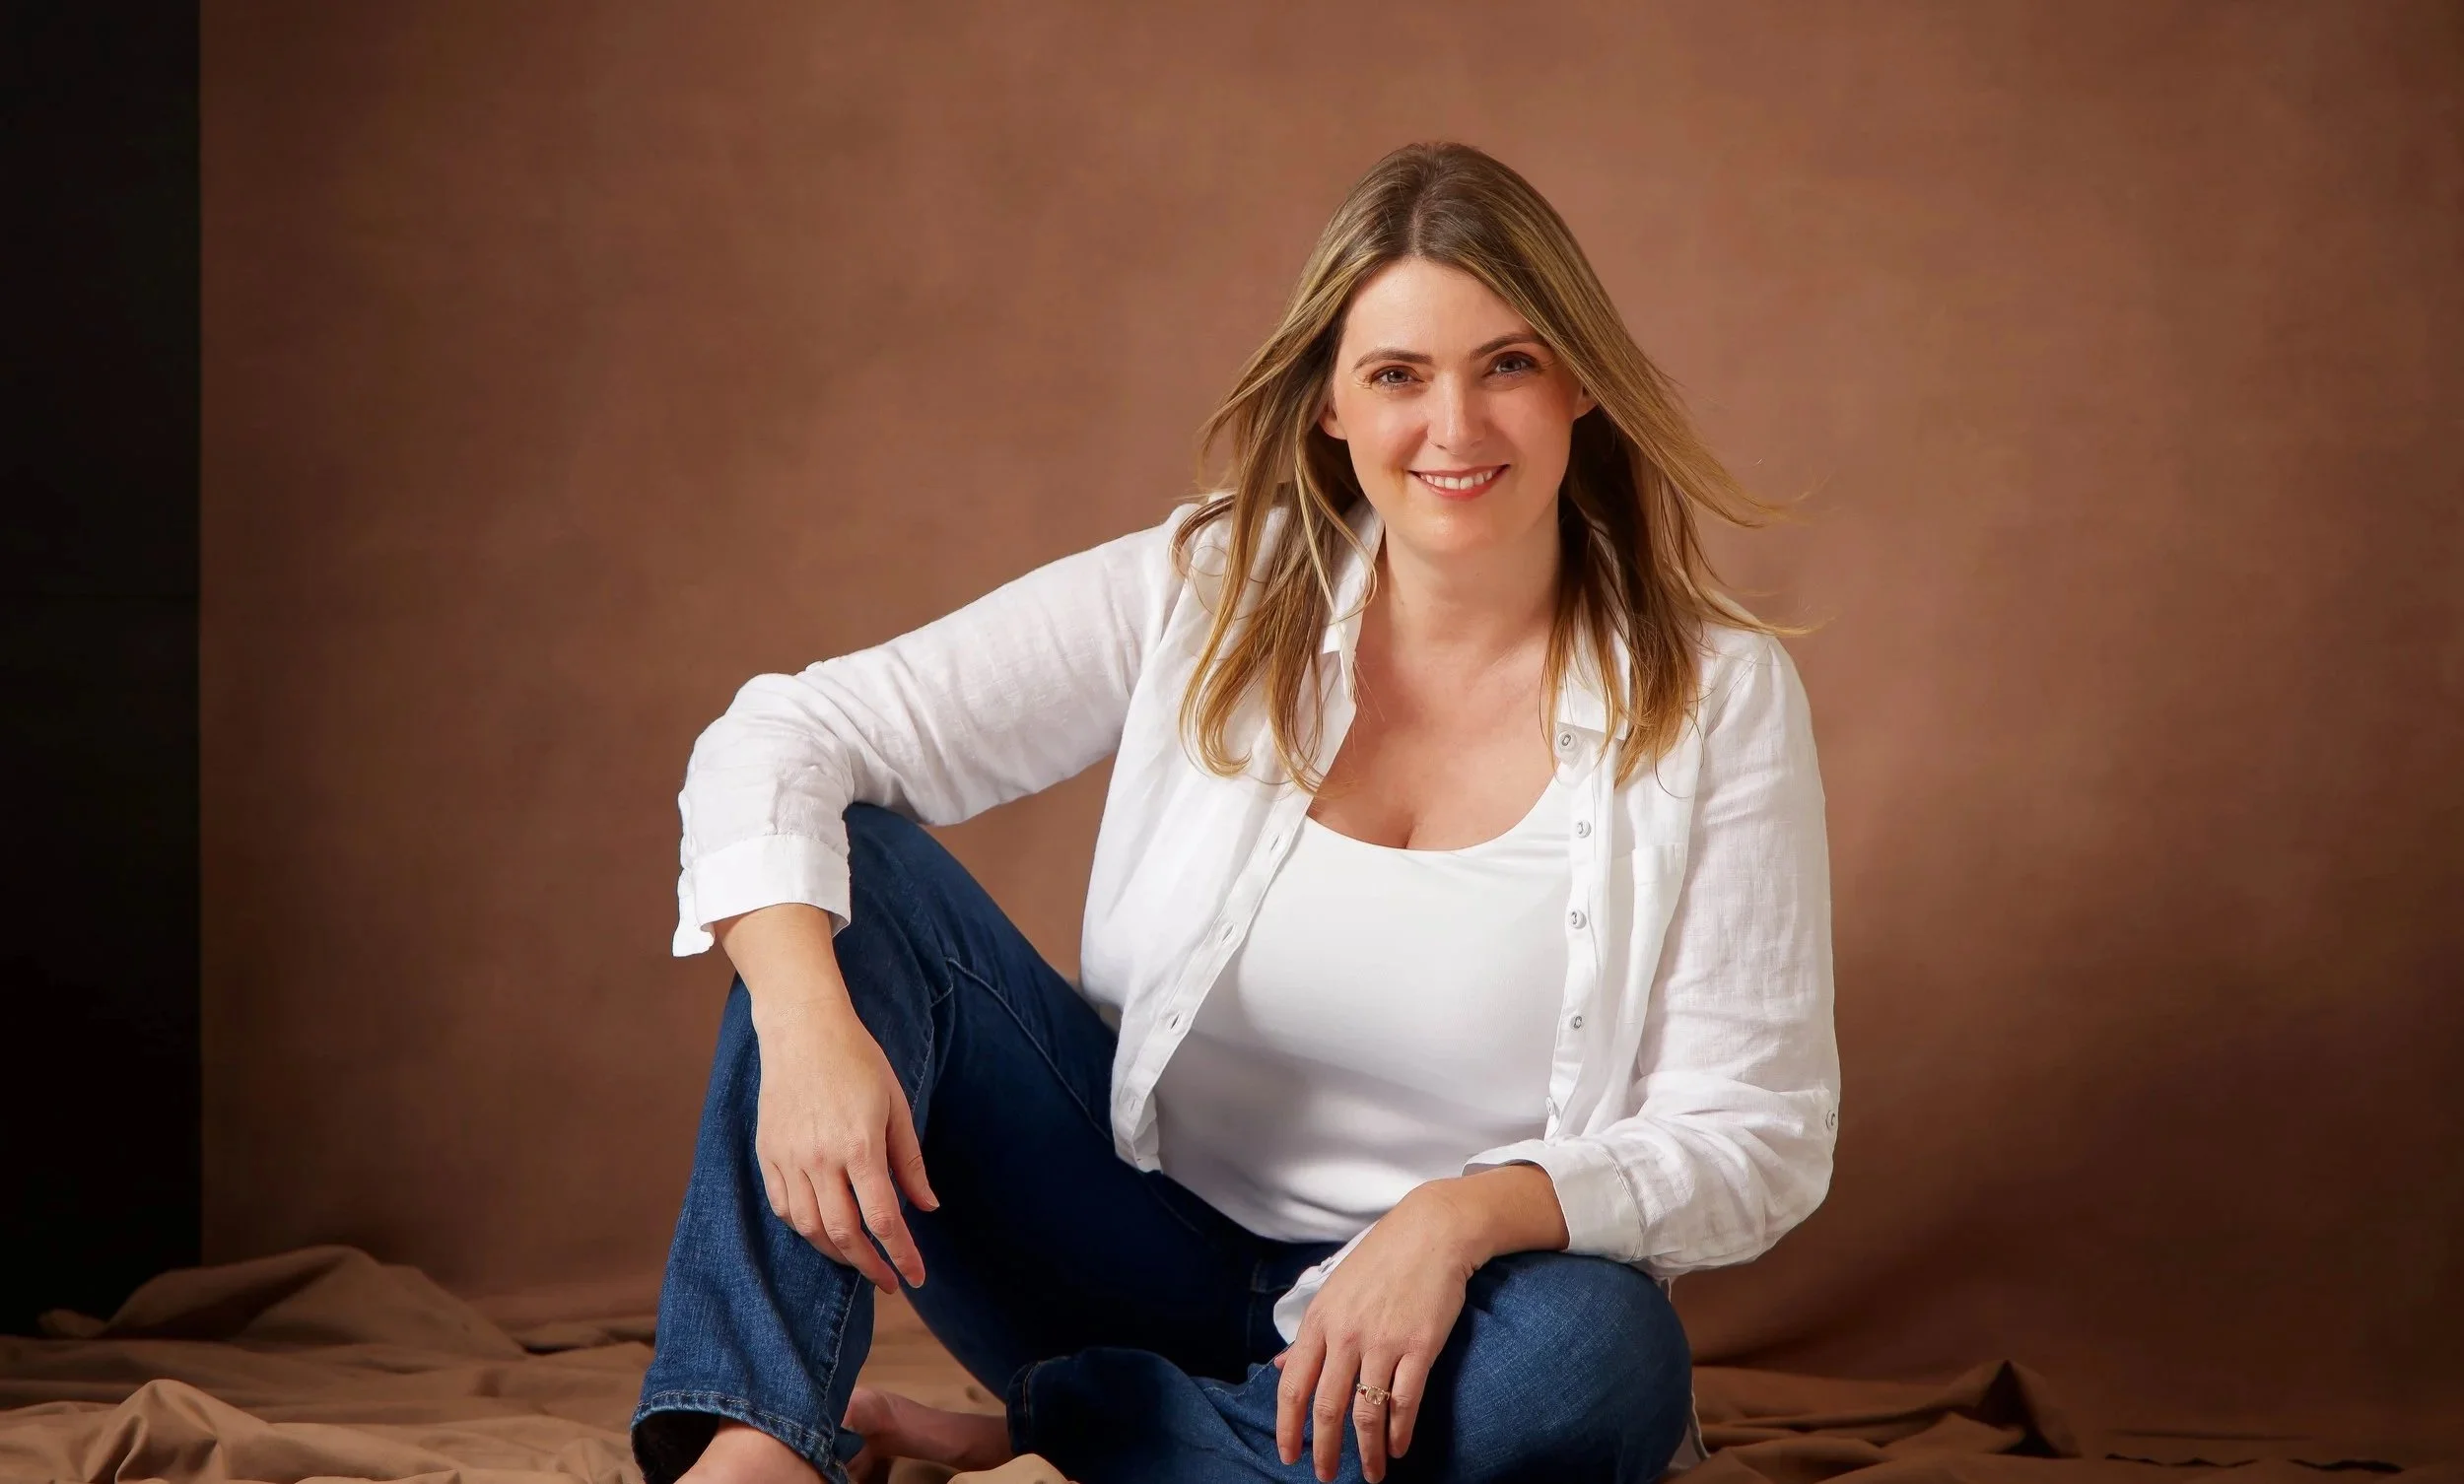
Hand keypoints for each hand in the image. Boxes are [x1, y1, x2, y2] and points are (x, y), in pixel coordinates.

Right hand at [748, 992, 938, 1291]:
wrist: (803, 1029)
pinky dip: (804, 1228)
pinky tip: (823, 1230)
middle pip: (843, 1235)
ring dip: (836, 1253)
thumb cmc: (858, 1062)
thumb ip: (910, 1162)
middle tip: (887, 1281)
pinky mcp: (767, 1153)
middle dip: (869, 1266)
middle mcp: (820, 1159)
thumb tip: (928, 1207)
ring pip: (809, 1228)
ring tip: (858, 1259)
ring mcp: (789, 1158)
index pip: (884, 1219)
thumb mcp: (896, 1106)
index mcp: (860, 1146)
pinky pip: (783, 1207)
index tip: (915, 1278)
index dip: (901, 1255)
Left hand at [1271, 1190, 1483, 1482]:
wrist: (1433, 1231)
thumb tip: (1282, 1364)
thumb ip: (1310, 1332)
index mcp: (1319, 1320)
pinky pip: (1404, 1401)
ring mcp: (1383, 1341)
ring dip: (1367, 1451)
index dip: (1288, 1426)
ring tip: (1370, 1474)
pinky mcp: (1420, 1347)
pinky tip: (1398, 1448)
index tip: (1288, 1455)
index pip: (1293, 1385)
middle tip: (1325, 1476)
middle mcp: (1346, 1334)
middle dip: (1323, 1449)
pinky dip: (1399, 1432)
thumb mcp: (1334, 1289)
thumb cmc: (1383, 1258)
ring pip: (1366, 1412)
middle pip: (1326, 1406)